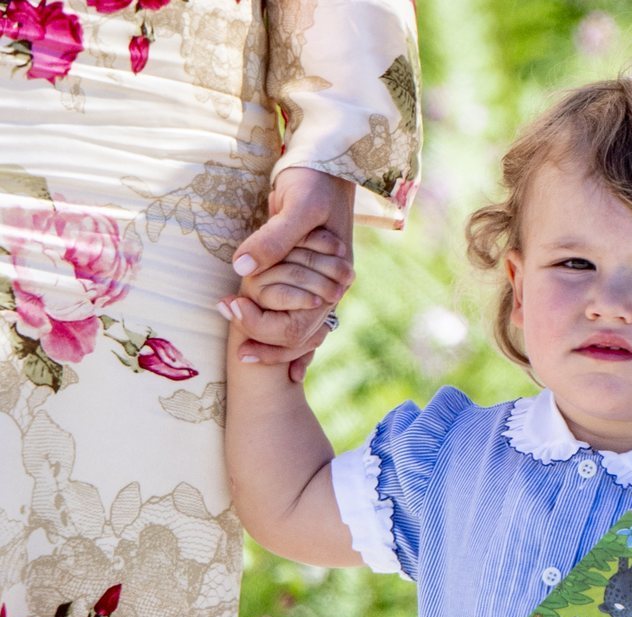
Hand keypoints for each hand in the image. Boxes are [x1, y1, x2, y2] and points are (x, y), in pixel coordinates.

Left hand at [229, 169, 355, 379]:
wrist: (330, 161)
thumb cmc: (315, 180)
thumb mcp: (295, 206)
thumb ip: (272, 240)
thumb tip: (241, 271)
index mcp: (331, 280)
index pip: (294, 327)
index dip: (259, 326)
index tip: (228, 309)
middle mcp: (330, 291)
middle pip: (297, 339)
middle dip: (265, 346)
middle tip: (235, 348)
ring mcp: (323, 288)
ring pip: (300, 337)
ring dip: (274, 347)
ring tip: (244, 353)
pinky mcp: (312, 281)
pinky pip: (302, 322)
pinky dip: (291, 346)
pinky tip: (282, 367)